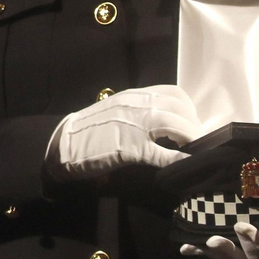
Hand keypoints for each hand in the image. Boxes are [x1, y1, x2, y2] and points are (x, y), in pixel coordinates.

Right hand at [45, 84, 199, 179]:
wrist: (62, 144)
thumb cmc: (87, 130)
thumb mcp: (114, 111)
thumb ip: (136, 112)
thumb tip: (161, 126)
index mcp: (132, 96)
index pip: (172, 93)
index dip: (188, 108)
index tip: (190, 121)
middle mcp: (135, 106)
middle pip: (178, 108)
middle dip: (193, 125)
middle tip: (196, 141)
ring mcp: (133, 126)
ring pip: (173, 124)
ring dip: (190, 137)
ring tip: (194, 150)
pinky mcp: (130, 148)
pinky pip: (162, 153)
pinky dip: (178, 159)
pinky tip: (185, 165)